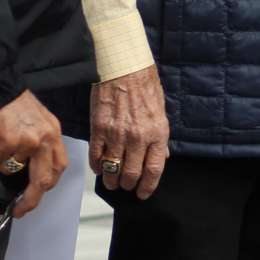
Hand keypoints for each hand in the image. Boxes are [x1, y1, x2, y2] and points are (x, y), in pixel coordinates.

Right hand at [0, 90, 66, 217]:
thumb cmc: (11, 103)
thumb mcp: (36, 121)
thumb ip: (38, 144)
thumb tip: (30, 171)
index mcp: (53, 132)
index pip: (59, 166)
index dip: (48, 187)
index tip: (35, 199)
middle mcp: (45, 136)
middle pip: (43, 179)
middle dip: (31, 200)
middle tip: (20, 210)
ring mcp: (28, 139)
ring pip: (14, 170)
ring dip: (2, 165)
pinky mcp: (8, 140)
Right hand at [89, 65, 169, 199]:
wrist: (124, 66)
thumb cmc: (144, 83)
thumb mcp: (161, 109)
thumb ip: (160, 136)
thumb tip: (163, 155)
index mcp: (157, 131)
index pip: (154, 169)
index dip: (148, 186)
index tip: (143, 193)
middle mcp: (138, 136)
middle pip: (131, 174)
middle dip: (128, 185)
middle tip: (125, 186)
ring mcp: (117, 134)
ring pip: (112, 170)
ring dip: (111, 180)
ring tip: (112, 181)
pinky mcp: (99, 129)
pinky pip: (96, 157)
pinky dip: (97, 166)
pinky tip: (100, 167)